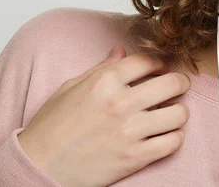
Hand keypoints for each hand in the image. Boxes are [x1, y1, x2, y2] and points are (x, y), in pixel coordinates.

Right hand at [17, 45, 190, 186]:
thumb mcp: (71, 88)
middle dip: (181, 83)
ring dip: (179, 112)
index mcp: (104, 81)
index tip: (162, 68)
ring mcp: (129, 131)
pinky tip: (167, 135)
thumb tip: (120, 50)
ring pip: (178, 114)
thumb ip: (101, 68)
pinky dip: (175, 138)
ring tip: (172, 113)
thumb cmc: (51, 127)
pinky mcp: (133, 157)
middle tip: (179, 86)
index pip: (147, 61)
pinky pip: (172, 143)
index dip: (160, 63)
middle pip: (172, 83)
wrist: (38, 167)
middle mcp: (119, 102)